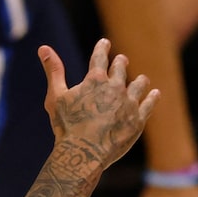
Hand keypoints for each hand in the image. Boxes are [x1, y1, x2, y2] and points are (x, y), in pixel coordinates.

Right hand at [42, 37, 157, 172]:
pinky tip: (154, 94)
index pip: (100, 56)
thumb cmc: (66, 127)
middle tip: (121, 60)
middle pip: (121, 69)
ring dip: (139, 81)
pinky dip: (152, 97)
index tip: (105, 43)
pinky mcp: (138, 120)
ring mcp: (129, 103)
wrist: (84, 154)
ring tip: (141, 79)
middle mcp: (115, 87)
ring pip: (138, 85)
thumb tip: (43, 48)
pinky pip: (149, 105)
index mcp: (95, 79)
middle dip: (120, 63)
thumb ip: (53, 71)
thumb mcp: (56, 97)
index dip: (102, 48)